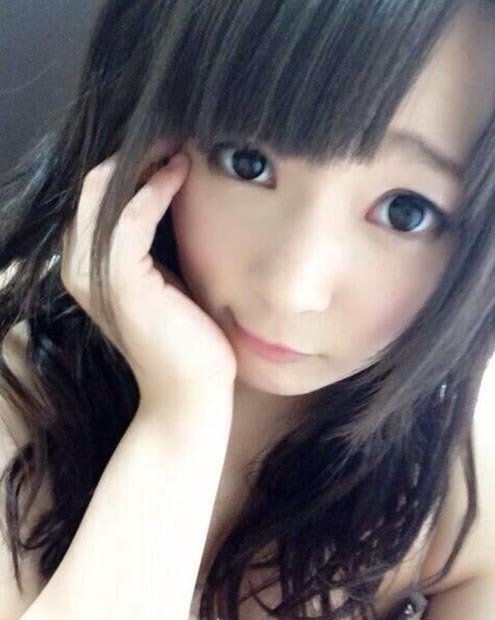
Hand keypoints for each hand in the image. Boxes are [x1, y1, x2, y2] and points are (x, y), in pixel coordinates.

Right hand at [61, 139, 237, 403]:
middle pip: (93, 186)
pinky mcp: (119, 281)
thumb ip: (152, 240)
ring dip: (142, 162)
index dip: (128, 161)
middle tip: (172, 129)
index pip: (97, 195)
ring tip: (177, 142)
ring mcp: (94, 274)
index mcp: (89, 263)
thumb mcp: (165, 277)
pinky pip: (129, 218)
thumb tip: (167, 189)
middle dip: (133, 153)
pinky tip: (180, 172)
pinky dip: (154, 190)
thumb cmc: (185, 335)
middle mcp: (79, 265)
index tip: (166, 138)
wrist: (190, 389)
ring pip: (103, 194)